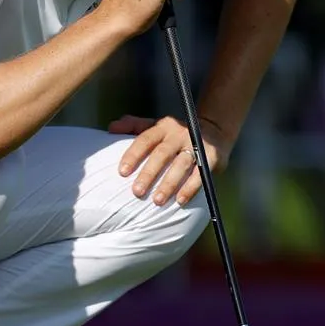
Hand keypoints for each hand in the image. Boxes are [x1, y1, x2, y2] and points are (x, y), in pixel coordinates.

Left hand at [112, 115, 230, 205]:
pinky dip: (191, 188)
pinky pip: (200, 174)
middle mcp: (178, 134)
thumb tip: (111, 128)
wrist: (213, 130)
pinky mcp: (210, 157)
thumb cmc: (175, 133)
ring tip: (157, 201)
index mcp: (162, 127)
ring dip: (169, 184)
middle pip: (161, 154)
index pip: (145, 139)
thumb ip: (133, 125)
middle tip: (137, 192)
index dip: (133, 155)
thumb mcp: (155, 125)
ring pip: (180, 165)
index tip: (122, 172)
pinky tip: (180, 200)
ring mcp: (195, 145)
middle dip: (149, 173)